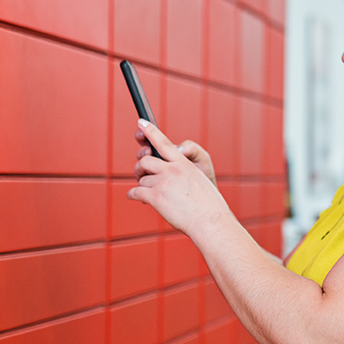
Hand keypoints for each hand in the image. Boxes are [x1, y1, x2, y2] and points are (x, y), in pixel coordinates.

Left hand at [129, 120, 229, 235]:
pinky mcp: (156, 197)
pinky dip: (133, 195)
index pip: (164, 142)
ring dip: (141, 185)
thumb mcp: (200, 180)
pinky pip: (136, 192)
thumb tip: (165, 172)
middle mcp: (172, 169)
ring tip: (147, 193)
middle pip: (145, 160)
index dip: (150, 131)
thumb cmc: (208, 204)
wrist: (210, 221)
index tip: (141, 122)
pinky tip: (134, 197)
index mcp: (183, 163)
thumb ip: (182, 172)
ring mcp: (163, 183)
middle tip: (140, 173)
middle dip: (140, 166)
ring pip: (142, 179)